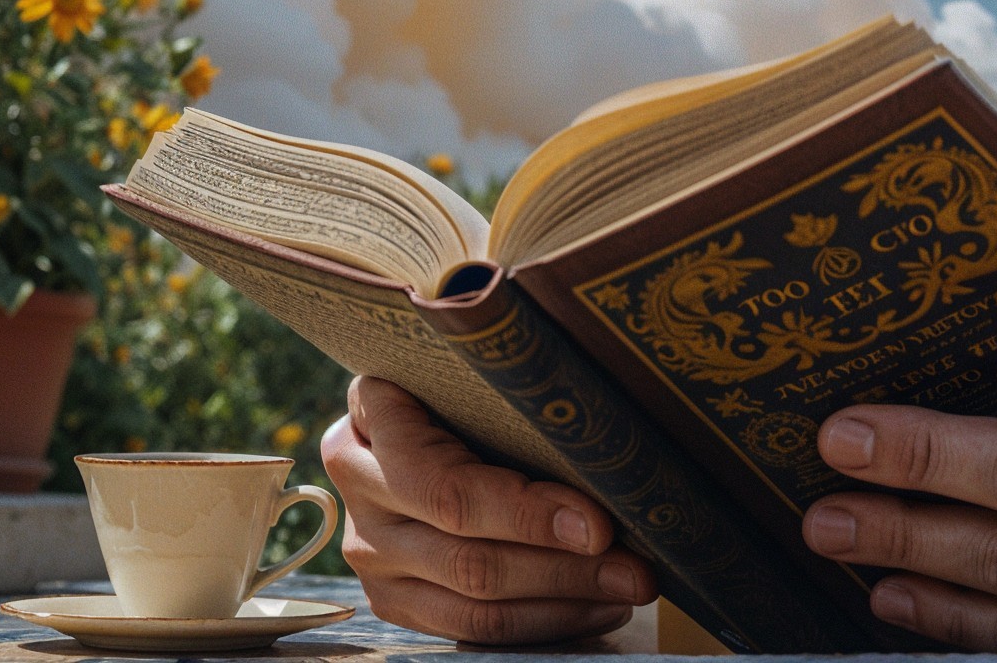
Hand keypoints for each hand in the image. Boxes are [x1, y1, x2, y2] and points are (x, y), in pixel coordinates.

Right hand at [321, 377, 654, 643]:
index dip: (528, 515)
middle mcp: (360, 492)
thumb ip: (518, 393)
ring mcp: (370, 553)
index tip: (600, 526)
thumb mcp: (477, 368)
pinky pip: (466, 628)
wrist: (420, 400)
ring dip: (560, 604)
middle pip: (467, 558)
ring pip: (470, 605)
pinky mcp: (391, 596)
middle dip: (565, 569)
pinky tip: (593, 606)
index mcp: (371, 423)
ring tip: (626, 589)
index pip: (450, 490)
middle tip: (637, 570)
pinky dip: (539, 622)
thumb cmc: (467, 376)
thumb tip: (609, 440)